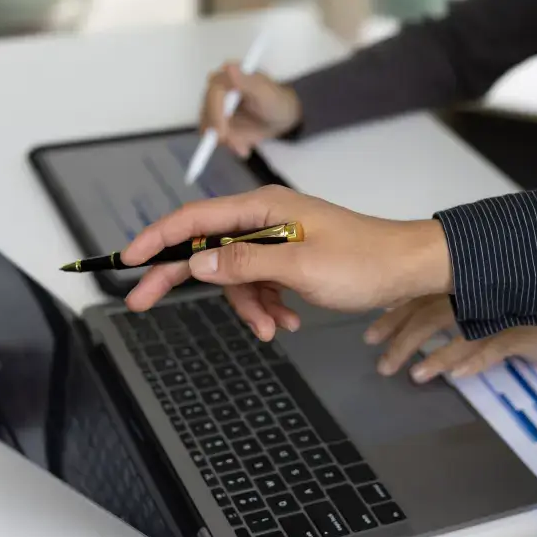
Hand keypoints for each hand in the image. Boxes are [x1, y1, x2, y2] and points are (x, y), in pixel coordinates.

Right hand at [122, 186, 451, 340]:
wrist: (409, 269)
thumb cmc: (363, 263)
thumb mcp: (299, 267)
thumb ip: (245, 262)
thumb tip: (196, 262)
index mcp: (264, 209)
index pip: (195, 218)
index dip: (157, 237)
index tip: (127, 258)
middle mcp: (266, 219)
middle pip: (206, 247)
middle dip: (179, 278)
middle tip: (140, 303)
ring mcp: (278, 240)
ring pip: (236, 274)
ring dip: (246, 305)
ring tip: (271, 327)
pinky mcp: (291, 259)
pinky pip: (261, 283)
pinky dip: (267, 305)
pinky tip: (285, 322)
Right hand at [201, 62, 302, 156]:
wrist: (280, 116)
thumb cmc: (276, 100)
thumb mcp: (265, 92)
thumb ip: (247, 81)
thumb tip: (229, 66)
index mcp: (227, 77)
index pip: (213, 95)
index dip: (215, 115)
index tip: (222, 133)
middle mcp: (216, 91)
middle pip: (206, 114)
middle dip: (221, 133)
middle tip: (239, 146)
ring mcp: (215, 108)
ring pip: (209, 128)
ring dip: (226, 142)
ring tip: (244, 148)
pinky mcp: (217, 123)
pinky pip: (214, 138)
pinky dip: (229, 146)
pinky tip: (243, 149)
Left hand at [364, 295, 536, 379]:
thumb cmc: (515, 313)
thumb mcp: (475, 306)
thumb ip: (441, 305)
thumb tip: (398, 319)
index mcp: (462, 284)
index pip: (419, 295)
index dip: (392, 315)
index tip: (369, 337)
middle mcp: (478, 292)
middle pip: (433, 313)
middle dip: (404, 340)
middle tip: (382, 365)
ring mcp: (503, 309)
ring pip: (461, 330)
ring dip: (435, 355)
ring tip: (414, 376)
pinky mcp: (525, 329)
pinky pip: (494, 345)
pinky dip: (473, 360)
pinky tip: (455, 376)